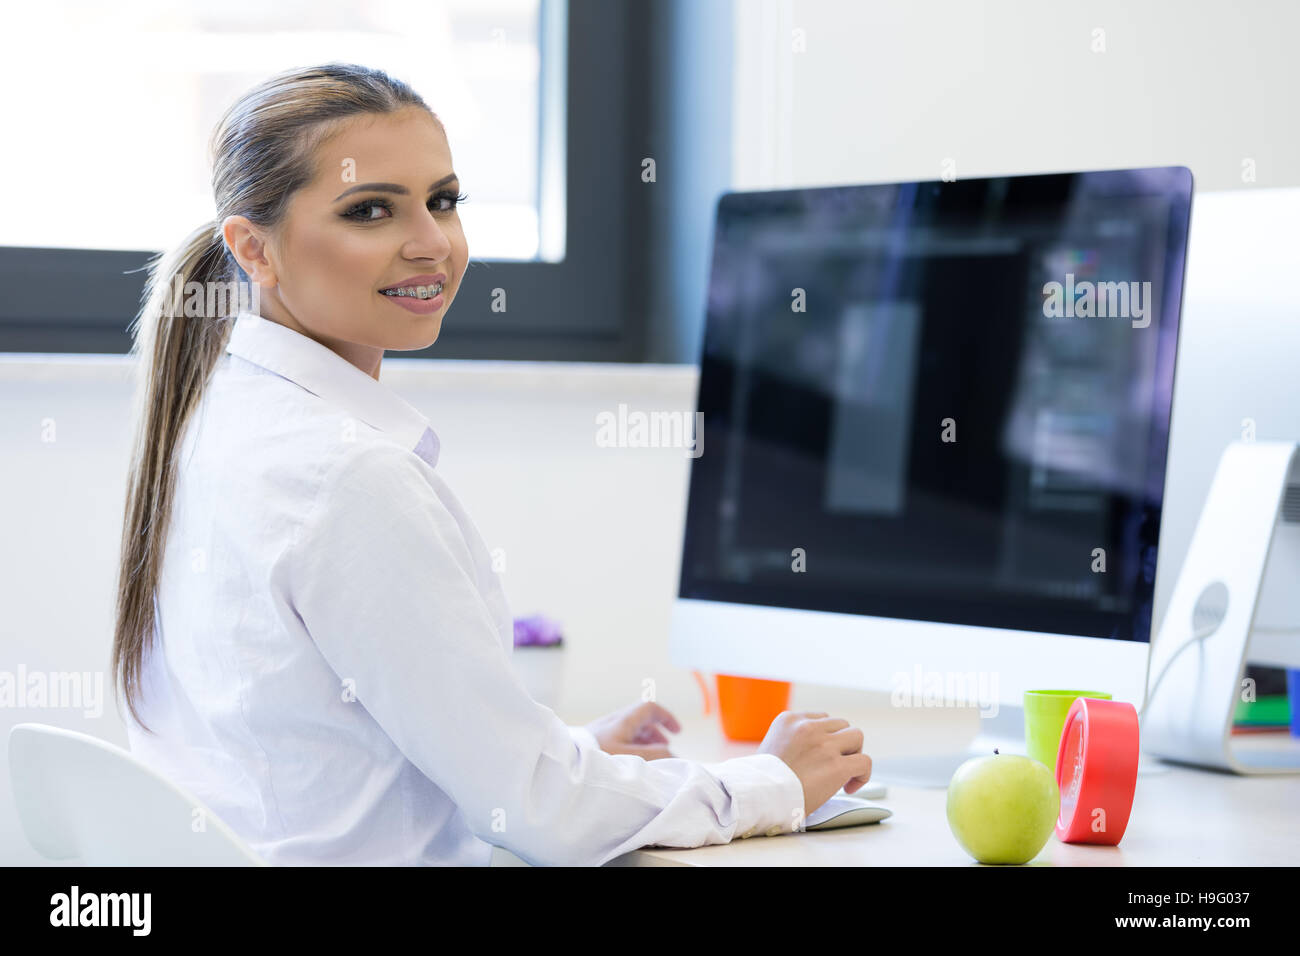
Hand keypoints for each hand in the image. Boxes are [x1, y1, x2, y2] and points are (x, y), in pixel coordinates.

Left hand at [584, 701, 681, 759]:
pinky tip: (632, 762)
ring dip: (645, 740)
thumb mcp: (630, 758)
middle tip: (666, 747)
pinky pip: (619, 738)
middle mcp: (613, 722)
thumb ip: (655, 755)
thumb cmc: (595, 760)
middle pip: (641, 718)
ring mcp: (602, 731)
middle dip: (657, 731)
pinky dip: (632, 746)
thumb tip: (672, 753)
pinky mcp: (594, 742)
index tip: (677, 732)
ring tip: (652, 757)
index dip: (666, 717)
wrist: (562, 766)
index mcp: (623, 721)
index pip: (650, 708)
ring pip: (630, 729)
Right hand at [757, 711, 871, 812]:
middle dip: (842, 743)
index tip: (822, 755)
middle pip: (842, 724)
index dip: (826, 738)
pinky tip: (850, 787)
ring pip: (857, 736)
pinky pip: (864, 762)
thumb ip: (790, 742)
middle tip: (835, 763)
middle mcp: (808, 727)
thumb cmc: (760, 781)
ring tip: (845, 772)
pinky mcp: (837, 766)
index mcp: (789, 720)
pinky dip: (862, 775)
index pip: (822, 719)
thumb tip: (808, 754)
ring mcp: (824, 745)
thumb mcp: (770, 747)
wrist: (758, 797)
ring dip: (854, 753)